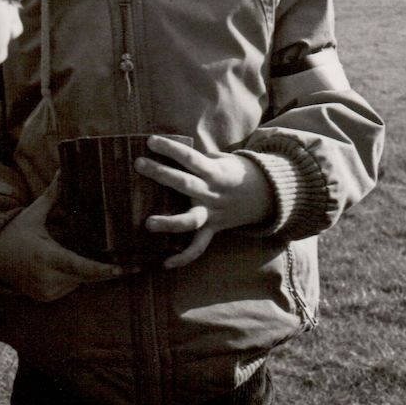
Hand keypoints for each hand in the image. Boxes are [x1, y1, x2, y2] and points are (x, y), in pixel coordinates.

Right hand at [0, 181, 132, 301]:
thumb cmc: (16, 232)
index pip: (79, 266)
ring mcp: (46, 291)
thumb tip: (64, 170)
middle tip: (133, 262)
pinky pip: (69, 287)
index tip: (122, 268)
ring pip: (79, 281)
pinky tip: (74, 263)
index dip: (102, 269)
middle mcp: (47, 278)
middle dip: (105, 268)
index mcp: (46, 256)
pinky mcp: (46, 297)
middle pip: (85, 275)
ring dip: (86, 270)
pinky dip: (74, 276)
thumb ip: (53, 194)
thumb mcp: (34, 213)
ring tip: (93, 255)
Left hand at [136, 136, 273, 269]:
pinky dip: (183, 257)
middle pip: (185, 184)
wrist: (266, 194)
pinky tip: (165, 264)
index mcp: (214, 172)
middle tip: (139, 164)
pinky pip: (198, 247)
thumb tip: (168, 152)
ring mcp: (212, 213)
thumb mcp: (221, 159)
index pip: (191, 157)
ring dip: (170, 222)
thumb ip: (198, 159)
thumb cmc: (234, 172)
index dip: (171, 148)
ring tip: (148, 223)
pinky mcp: (213, 229)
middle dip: (161, 174)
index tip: (151, 141)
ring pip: (191, 220)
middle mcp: (212, 193)